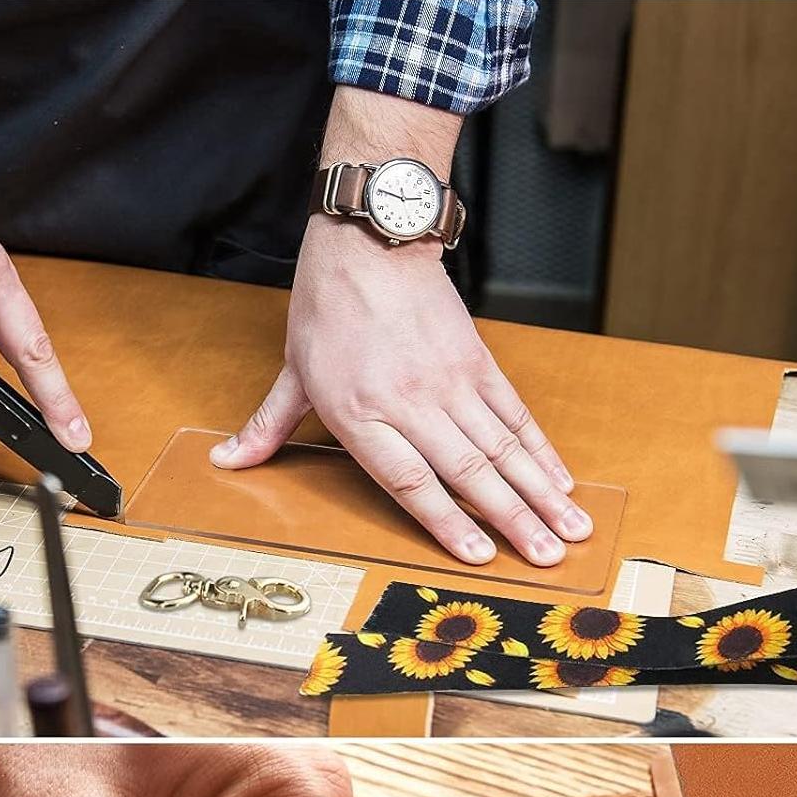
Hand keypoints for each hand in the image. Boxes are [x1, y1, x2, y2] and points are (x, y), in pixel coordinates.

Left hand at [213, 218, 586, 565]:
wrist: (372, 238)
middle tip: (549, 558)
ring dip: (540, 493)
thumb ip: (268, 427)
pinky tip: (563, 481)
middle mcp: (410, 402)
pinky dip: (541, 448)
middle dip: (513, 519)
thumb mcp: (291, 372)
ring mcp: (449, 381)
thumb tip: (225, 462)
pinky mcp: (477, 360)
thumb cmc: (328, 307)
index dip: (448, 521)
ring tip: (571, 529)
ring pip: (503, 446)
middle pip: (469, 470)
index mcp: (360, 413)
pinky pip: (514, 413)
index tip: (481, 556)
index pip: (410, 480)